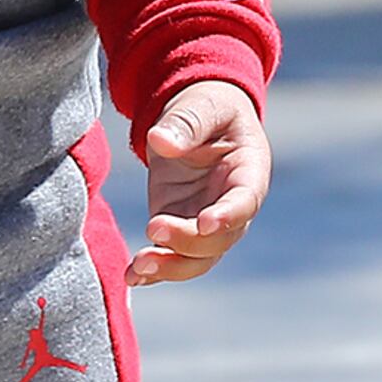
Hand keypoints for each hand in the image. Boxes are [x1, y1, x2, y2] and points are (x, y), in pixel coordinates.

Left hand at [127, 82, 267, 287]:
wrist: (199, 119)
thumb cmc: (209, 108)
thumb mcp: (203, 105)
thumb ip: (187, 122)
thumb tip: (161, 141)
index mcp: (249, 172)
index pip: (245, 201)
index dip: (228, 216)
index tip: (204, 223)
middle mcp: (232, 206)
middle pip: (220, 239)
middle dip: (188, 241)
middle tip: (154, 227)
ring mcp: (206, 221)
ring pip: (197, 258)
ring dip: (170, 266)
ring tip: (139, 266)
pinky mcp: (180, 227)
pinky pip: (172, 255)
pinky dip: (153, 270)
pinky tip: (131, 276)